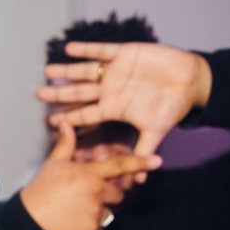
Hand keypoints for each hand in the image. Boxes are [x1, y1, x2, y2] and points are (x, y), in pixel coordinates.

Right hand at [20, 121, 161, 229]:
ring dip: (96, 213)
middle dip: (106, 196)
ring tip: (74, 211)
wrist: (29, 222)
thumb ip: (65, 145)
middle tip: (83, 197)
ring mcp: (94, 213)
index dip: (140, 162)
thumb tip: (65, 124)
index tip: (157, 161)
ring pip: (108, 213)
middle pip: (117, 194)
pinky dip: (89, 229)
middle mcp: (95, 193)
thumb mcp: (52, 165)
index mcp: (88, 174)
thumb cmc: (39, 191)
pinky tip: (73, 224)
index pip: (119, 166)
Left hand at [38, 41, 212, 155]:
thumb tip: (139, 181)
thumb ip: (143, 151)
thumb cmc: (172, 107)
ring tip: (48, 70)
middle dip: (59, 94)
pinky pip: (102, 51)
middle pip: (79, 93)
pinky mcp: (125, 53)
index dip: (68, 117)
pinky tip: (69, 48)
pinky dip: (87, 50)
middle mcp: (110, 90)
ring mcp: (115, 71)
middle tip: (39, 94)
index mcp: (114, 107)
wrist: (190, 82)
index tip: (49, 122)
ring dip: (67, 71)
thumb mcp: (156, 131)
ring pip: (85, 71)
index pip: (86, 114)